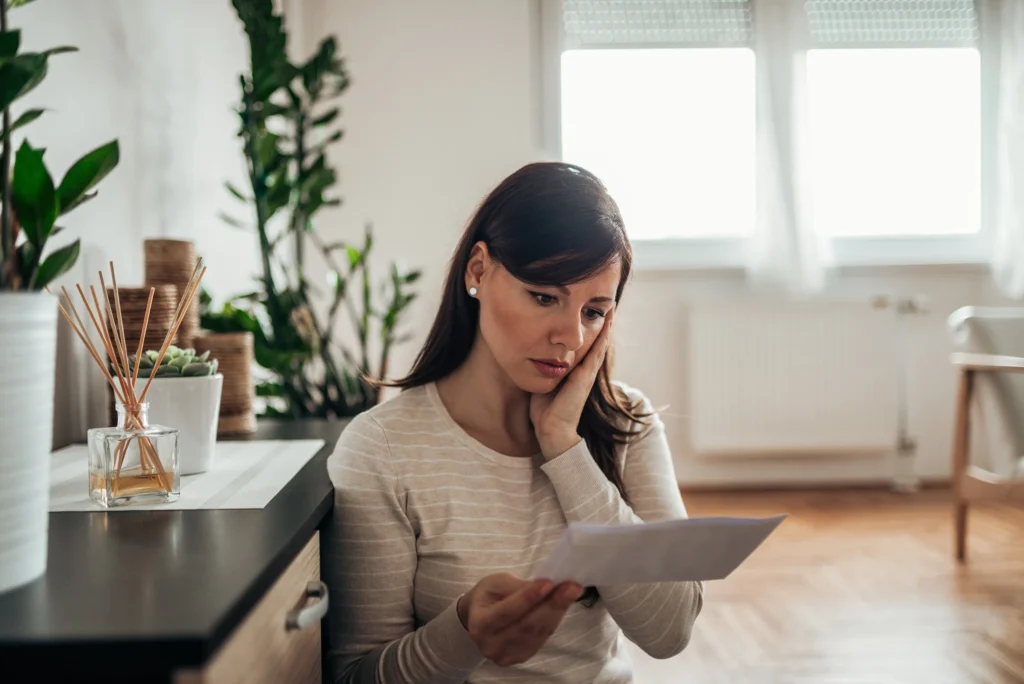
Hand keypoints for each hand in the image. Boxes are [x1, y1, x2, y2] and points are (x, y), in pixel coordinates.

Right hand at [457, 572, 583, 666]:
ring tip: (572, 592)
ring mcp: (507, 655)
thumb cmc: (489, 595)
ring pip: (538, 633)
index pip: (507, 612)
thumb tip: (547, 586)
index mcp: (479, 624)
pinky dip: (554, 620)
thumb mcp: (497, 583)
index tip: (549, 583)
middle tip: (572, 587)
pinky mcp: (521, 657)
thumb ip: (519, 587)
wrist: (480, 616)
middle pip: (527, 626)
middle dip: (552, 605)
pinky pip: (542, 638)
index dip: (528, 598)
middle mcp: (491, 645)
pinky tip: (562, 605)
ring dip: (558, 612)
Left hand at [530, 309, 614, 459]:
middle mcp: (583, 369)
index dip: (586, 328)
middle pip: (594, 341)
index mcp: (573, 370)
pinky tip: (607, 322)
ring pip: (599, 343)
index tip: (587, 310)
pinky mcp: (586, 375)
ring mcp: (587, 372)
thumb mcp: (542, 381)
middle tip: (606, 302)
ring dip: (605, 325)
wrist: (551, 429)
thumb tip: (529, 354)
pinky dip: (603, 336)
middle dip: (599, 323)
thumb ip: (541, 368)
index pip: (582, 344)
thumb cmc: (544, 409)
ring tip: (610, 306)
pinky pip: (597, 351)